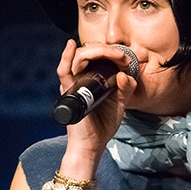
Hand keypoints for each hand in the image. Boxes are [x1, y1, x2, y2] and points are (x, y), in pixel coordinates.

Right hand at [57, 39, 137, 168]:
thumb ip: (126, 88)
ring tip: (113, 54)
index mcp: (93, 78)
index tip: (126, 59)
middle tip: (122, 57)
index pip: (98, 56)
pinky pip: (64, 71)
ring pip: (79, 57)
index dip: (112, 53)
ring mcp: (74, 83)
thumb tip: (124, 75)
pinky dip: (66, 57)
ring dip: (98, 51)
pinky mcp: (70, 91)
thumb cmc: (103, 125)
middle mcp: (81, 77)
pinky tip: (71, 45)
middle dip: (107, 50)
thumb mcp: (120, 103)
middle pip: (89, 52)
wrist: (93, 144)